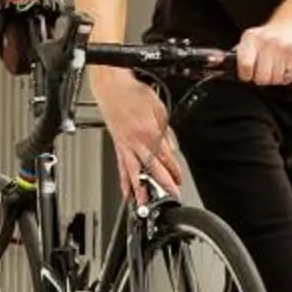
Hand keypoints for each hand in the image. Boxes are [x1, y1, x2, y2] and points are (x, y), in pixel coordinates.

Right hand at [91, 65, 185, 194]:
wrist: (111, 86)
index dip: (174, 170)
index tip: (179, 180)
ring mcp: (125, 145)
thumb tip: (172, 146)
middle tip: (170, 197)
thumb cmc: (133, 93)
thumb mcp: (158, 108)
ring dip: (140, 190)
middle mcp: (136, 142)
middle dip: (161, 185)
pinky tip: (126, 192)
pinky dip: (124, 181)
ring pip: (133, 172)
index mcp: (149, 132)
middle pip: (150, 168)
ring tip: (144, 205)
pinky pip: (121, 167)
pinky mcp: (117, 146)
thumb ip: (166, 130)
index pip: (165, 157)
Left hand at [233, 18, 291, 88]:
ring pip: (275, 79)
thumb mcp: (249, 39)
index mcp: (252, 38)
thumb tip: (218, 63)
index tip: (247, 75)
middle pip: (261, 77)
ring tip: (274, 66)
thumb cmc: (267, 35)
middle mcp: (268, 42)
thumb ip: (238, 53)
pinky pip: (288, 78)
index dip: (245, 75)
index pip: (245, 65)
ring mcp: (284, 48)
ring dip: (274, 78)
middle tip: (263, 71)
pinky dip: (285, 77)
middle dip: (261, 78)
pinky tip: (284, 66)